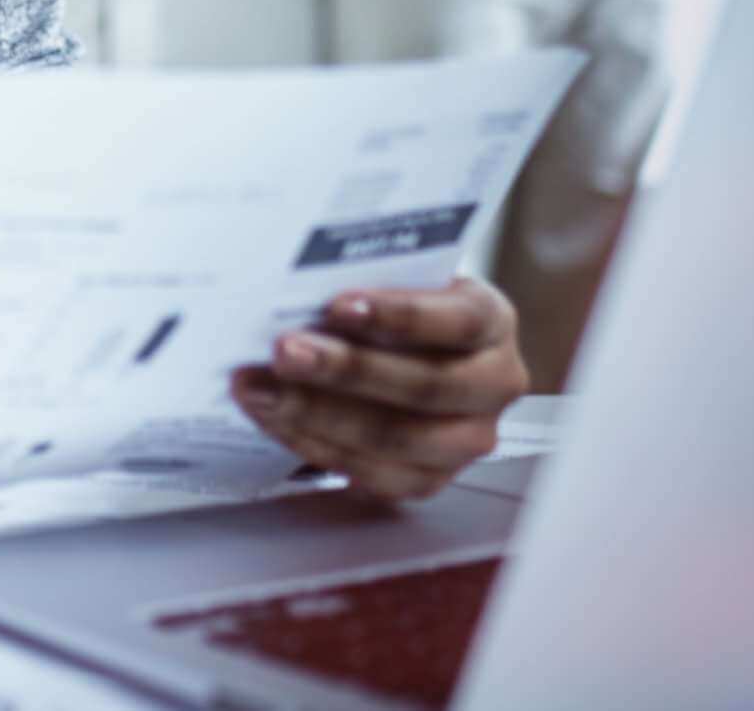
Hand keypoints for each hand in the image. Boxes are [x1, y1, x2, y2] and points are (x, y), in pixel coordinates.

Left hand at [230, 278, 529, 502]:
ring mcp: (466, 439)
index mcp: (490, 320)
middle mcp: (492, 384)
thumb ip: (363, 278)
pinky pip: (371, 473)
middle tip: (284, 351)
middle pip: (425, 386)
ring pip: (396, 439)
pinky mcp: (428, 478)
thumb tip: (300, 285)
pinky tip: (273, 418)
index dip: (398, 315)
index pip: (456, 320)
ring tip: (261, 388)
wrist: (398, 346)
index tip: (338, 305)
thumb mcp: (390, 275)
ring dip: (317, 413)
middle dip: (345, 370)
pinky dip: (313, 443)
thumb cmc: (389, 303)